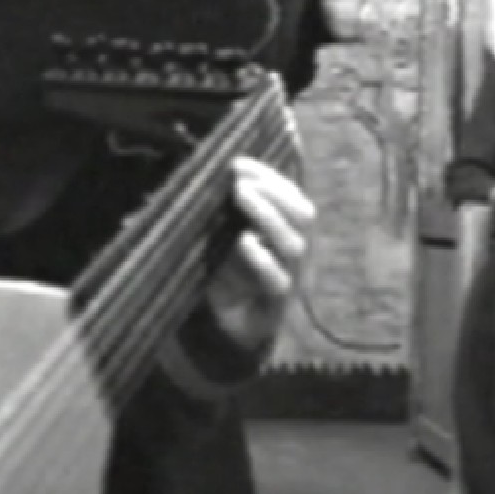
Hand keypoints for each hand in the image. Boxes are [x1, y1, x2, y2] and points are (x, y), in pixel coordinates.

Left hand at [205, 157, 313, 352]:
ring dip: (268, 215)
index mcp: (288, 232)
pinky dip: (261, 258)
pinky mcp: (278, 304)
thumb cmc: (230, 279)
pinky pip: (278, 280)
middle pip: (304, 215)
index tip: (239, 162)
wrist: (233, 331)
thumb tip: (190, 182)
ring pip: (294, 244)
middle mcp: (296, 253)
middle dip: (274, 190)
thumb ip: (220, 216)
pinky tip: (244, 241)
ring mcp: (292, 279)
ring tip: (241, 195)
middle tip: (240, 179)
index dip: (269, 176)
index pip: (291, 196)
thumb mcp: (224, 242)